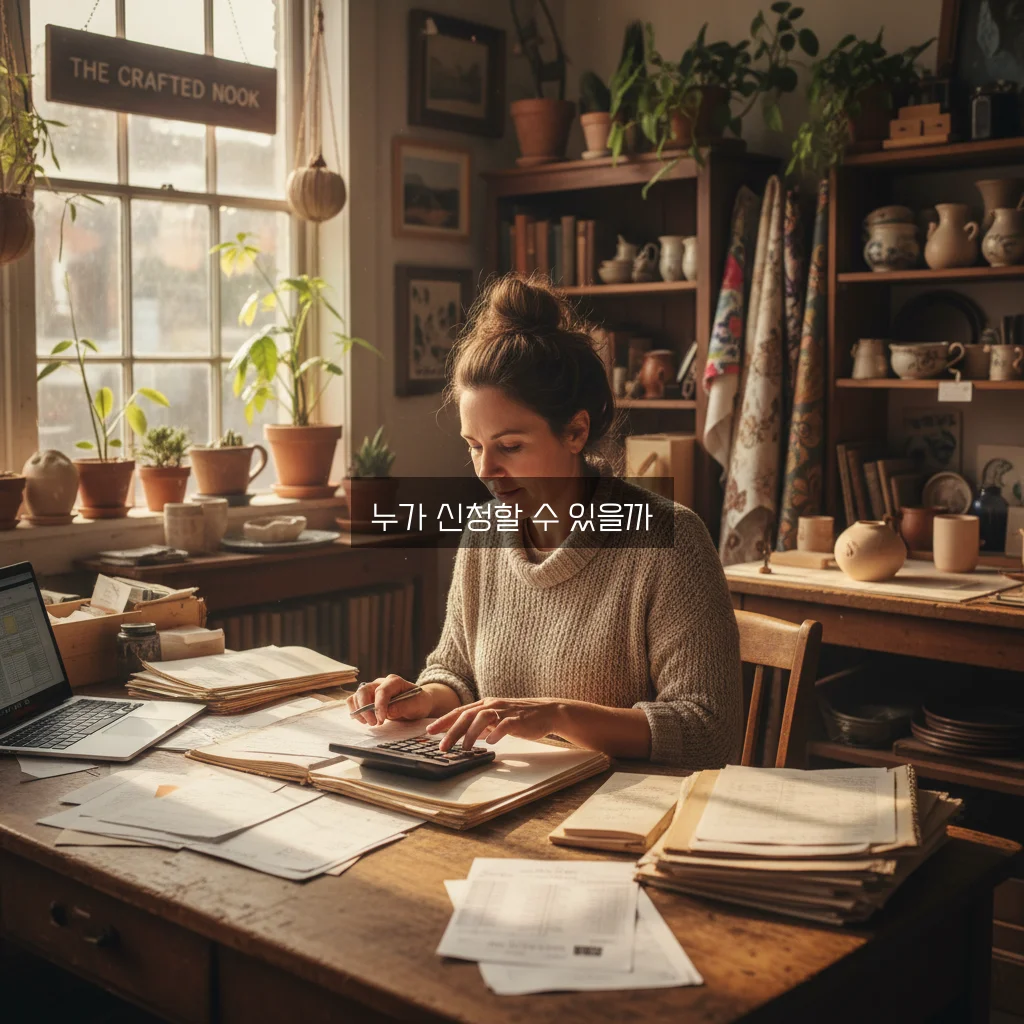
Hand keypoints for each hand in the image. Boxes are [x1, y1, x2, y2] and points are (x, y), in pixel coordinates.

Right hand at [345, 675, 431, 725]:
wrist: (418, 704)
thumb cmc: (418, 702)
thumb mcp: (416, 705)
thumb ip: (403, 707)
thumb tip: (388, 711)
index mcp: (394, 681)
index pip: (382, 691)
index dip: (379, 706)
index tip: (381, 720)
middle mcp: (380, 683)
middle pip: (364, 690)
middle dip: (365, 708)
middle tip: (373, 723)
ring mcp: (372, 690)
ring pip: (356, 696)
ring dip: (359, 711)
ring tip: (369, 723)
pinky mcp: (367, 699)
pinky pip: (354, 702)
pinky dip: (356, 712)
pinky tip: (365, 721)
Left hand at [425, 697, 564, 751]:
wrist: (547, 712)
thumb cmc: (519, 716)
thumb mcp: (496, 718)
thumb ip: (480, 724)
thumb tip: (462, 735)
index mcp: (485, 704)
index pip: (460, 711)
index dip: (444, 721)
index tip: (429, 731)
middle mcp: (492, 705)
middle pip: (467, 715)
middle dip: (452, 731)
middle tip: (442, 747)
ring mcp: (505, 711)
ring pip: (483, 718)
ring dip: (471, 734)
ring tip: (465, 748)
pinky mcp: (518, 719)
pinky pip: (505, 724)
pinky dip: (496, 733)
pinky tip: (490, 742)